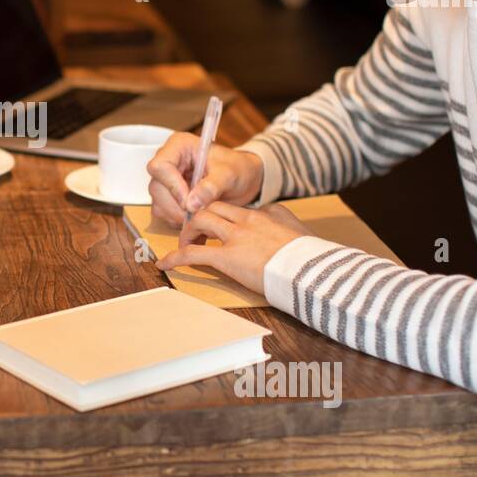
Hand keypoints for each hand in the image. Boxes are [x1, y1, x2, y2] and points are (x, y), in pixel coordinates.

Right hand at [146, 132, 264, 226]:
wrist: (242, 180)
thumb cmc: (238, 169)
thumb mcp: (229, 175)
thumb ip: (211, 187)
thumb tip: (191, 204)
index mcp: (179, 146)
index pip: (160, 166)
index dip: (172, 186)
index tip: (189, 201)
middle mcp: (168, 161)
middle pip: (156, 187)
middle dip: (176, 205)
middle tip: (197, 213)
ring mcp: (166, 180)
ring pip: (157, 203)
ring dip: (177, 214)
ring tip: (200, 214)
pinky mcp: (167, 196)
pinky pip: (163, 213)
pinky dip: (177, 219)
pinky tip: (195, 216)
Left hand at [156, 201, 313, 295]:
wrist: (312, 270)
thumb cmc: (311, 258)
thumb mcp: (300, 233)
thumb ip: (285, 225)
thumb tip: (281, 228)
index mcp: (265, 214)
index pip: (236, 208)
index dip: (222, 216)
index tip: (218, 226)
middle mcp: (246, 220)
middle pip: (213, 207)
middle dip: (199, 217)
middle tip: (194, 232)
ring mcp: (235, 237)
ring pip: (199, 221)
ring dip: (187, 232)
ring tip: (182, 244)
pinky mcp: (226, 257)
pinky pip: (193, 254)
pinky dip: (175, 257)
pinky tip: (165, 264)